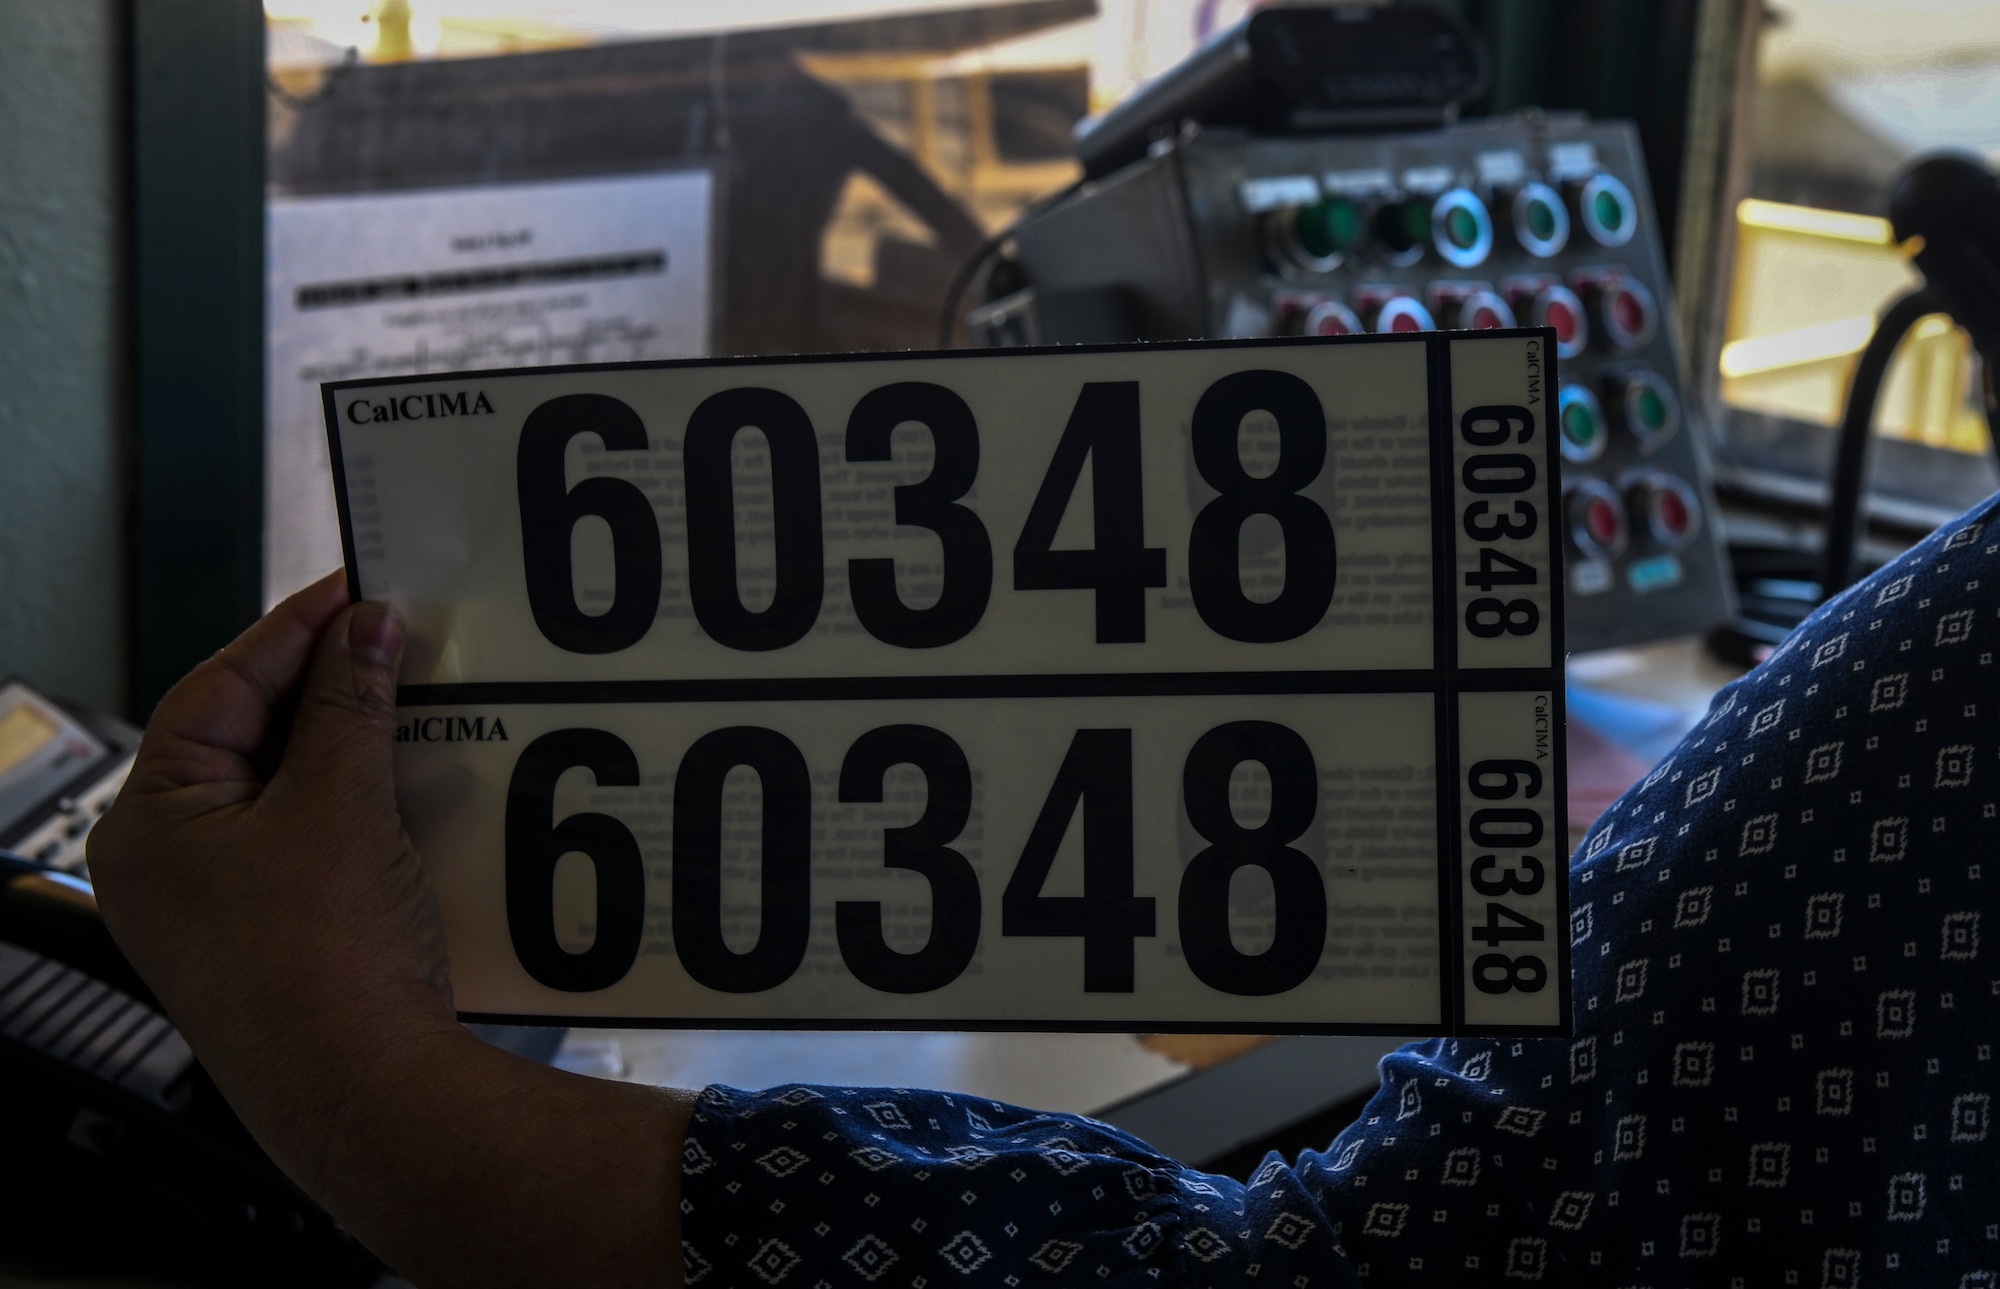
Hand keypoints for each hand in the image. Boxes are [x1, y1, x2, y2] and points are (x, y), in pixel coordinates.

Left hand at [90, 572, 455, 1120]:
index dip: (294, 631)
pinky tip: (405, 779)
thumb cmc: (325, 961)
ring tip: (407, 700)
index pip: (218, 688)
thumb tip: (366, 628)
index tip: (359, 591)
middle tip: (393, 638)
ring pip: (278, 787)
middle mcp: (166, 862)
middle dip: (321, 687)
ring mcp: (213, 903)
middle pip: (243, 735)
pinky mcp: (268, 933)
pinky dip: (351, 799)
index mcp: (149, 822)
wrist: (363, 1087)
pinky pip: (303, 837)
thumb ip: (349, 705)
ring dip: (343, 742)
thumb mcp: (342, 805)